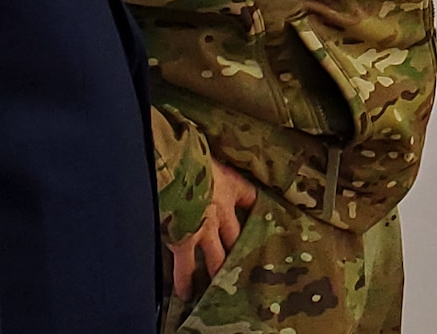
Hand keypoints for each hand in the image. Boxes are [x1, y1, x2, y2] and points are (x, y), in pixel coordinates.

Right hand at [171, 157, 257, 299]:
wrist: (173, 167)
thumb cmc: (188, 153)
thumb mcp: (206, 152)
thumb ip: (206, 156)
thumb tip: (195, 142)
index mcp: (229, 185)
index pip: (251, 198)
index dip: (257, 208)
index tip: (263, 218)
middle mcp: (221, 211)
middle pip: (237, 237)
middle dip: (242, 251)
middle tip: (249, 266)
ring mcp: (204, 229)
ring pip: (216, 258)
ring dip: (218, 272)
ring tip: (222, 287)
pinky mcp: (184, 240)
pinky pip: (185, 267)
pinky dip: (184, 282)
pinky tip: (186, 295)